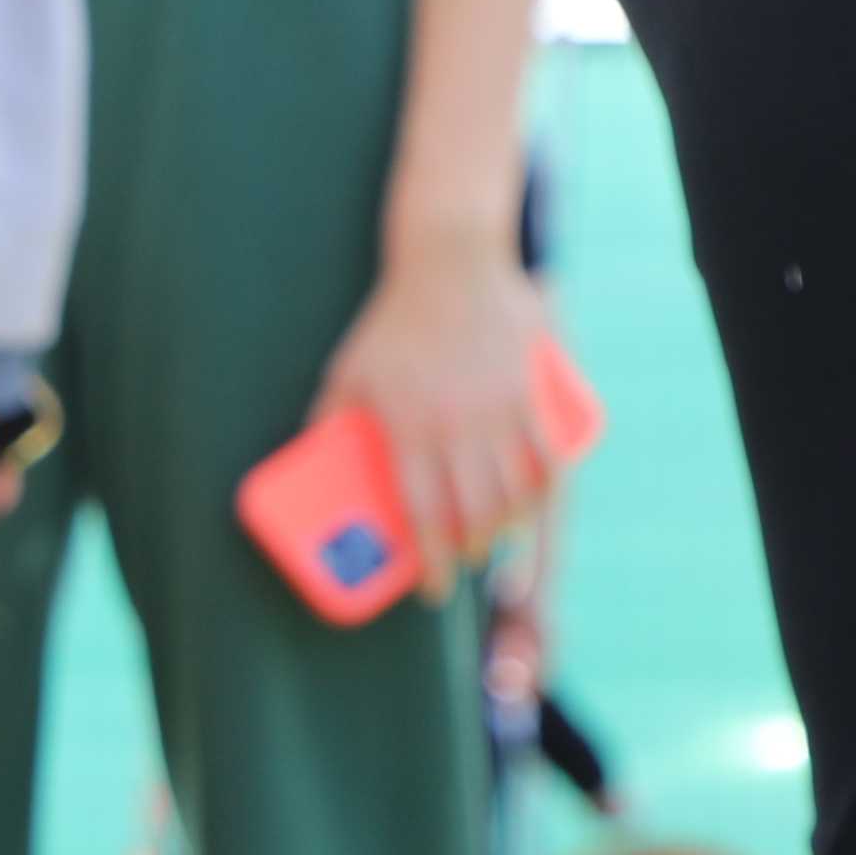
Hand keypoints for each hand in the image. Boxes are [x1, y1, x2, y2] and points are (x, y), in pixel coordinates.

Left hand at [314, 220, 559, 572]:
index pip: (422, 514)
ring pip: (513, 491)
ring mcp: (499, 408)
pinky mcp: (530, 390)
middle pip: (472, 513)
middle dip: (469, 550)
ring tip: (492, 536)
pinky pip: (547, 455)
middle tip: (462, 559)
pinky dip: (543, 490)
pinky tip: (532, 504)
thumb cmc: (391, 323)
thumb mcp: (346, 373)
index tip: (433, 591)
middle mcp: (457, 425)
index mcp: (409, 428)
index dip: (431, 562)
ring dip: (505, 527)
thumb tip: (308, 459)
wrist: (450, 262)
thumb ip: (327, 420)